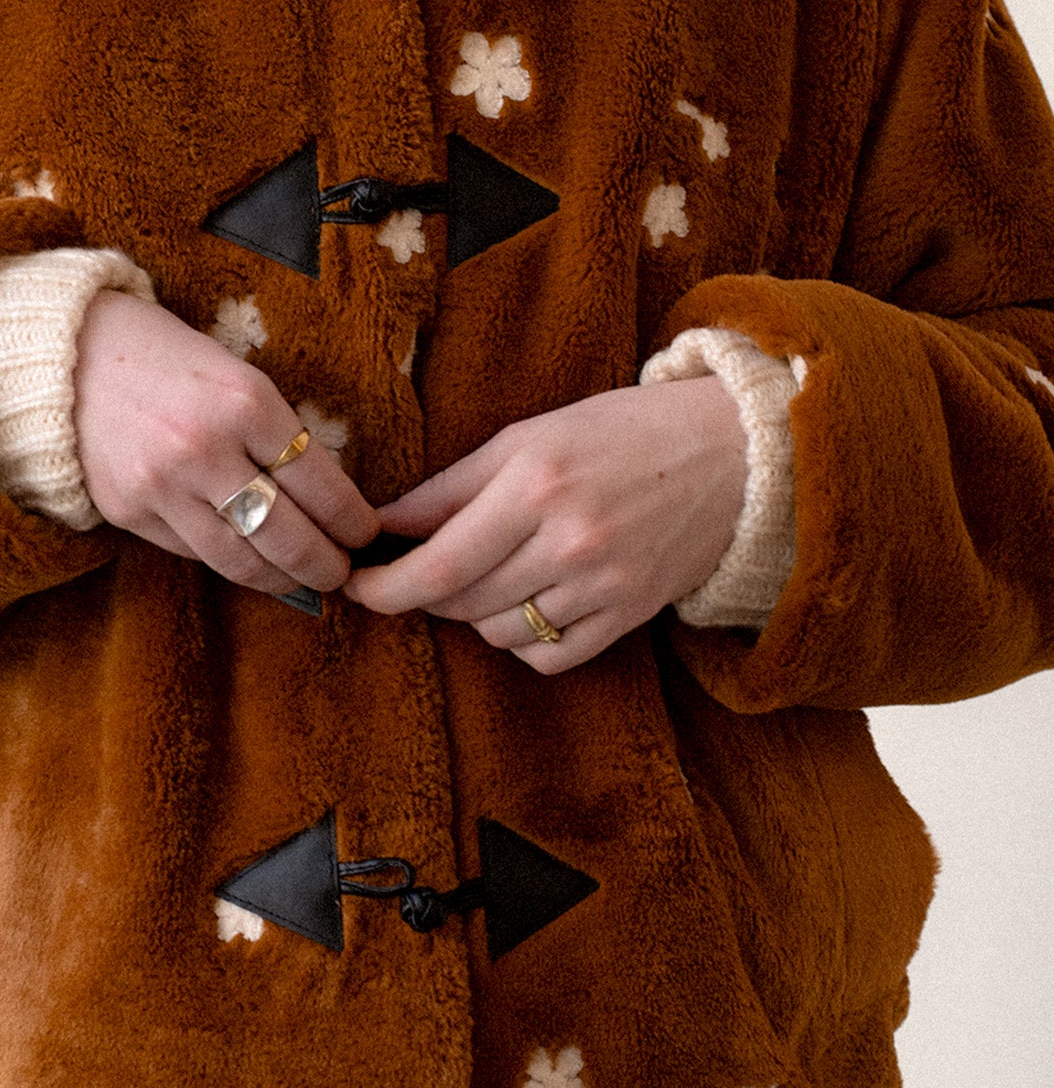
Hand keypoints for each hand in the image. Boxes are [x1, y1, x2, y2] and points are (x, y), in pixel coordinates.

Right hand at [73, 290, 378, 593]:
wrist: (69, 355)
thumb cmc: (167, 358)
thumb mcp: (236, 375)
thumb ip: (276, 433)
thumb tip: (327, 499)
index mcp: (245, 402)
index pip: (321, 485)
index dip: (352, 522)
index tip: (365, 534)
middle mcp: (205, 448)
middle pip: (288, 536)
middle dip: (326, 565)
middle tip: (342, 573)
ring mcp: (162, 486)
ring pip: (241, 561)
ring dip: (281, 579)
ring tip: (301, 579)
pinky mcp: (128, 512)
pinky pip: (193, 553)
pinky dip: (228, 562)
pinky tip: (248, 561)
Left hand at [341, 377, 747, 670]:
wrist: (733, 454)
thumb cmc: (622, 431)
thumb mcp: (532, 434)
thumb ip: (453, 484)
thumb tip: (384, 523)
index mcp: (538, 485)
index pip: (441, 562)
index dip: (386, 586)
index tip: (353, 585)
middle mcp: (570, 542)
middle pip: (462, 601)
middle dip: (424, 591)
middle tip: (417, 568)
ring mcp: (604, 586)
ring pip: (498, 632)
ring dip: (473, 611)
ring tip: (491, 569)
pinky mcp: (630, 617)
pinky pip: (548, 656)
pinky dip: (522, 640)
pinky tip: (528, 603)